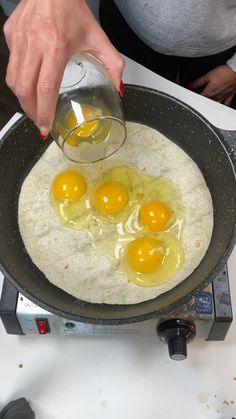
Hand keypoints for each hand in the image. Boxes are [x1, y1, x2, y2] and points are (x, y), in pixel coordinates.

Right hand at [3, 0, 123, 135]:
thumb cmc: (72, 8)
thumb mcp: (97, 36)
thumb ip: (112, 64)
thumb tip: (117, 88)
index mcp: (56, 46)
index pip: (46, 88)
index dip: (44, 111)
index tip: (45, 127)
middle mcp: (34, 43)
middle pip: (25, 89)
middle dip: (31, 111)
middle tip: (40, 122)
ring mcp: (18, 39)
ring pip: (13, 80)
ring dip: (22, 99)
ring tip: (34, 108)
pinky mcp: (10, 35)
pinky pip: (11, 65)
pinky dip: (19, 79)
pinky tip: (30, 83)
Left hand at [188, 65, 235, 105]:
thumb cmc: (224, 73)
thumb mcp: (208, 75)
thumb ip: (199, 82)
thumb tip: (191, 85)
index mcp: (209, 91)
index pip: (200, 98)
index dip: (196, 99)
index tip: (193, 100)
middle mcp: (216, 96)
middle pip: (207, 102)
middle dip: (203, 103)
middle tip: (199, 104)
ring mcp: (223, 96)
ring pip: (215, 104)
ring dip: (211, 106)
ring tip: (208, 108)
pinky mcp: (229, 95)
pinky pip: (226, 103)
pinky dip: (223, 106)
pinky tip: (221, 108)